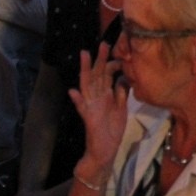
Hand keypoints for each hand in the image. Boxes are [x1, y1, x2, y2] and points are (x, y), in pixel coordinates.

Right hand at [66, 44, 127, 173]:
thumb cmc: (112, 130)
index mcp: (105, 95)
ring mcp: (91, 107)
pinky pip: (82, 108)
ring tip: (84, 55)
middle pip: (97, 75)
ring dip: (86, 70)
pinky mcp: (88, 118)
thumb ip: (121, 94)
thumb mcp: (121, 110)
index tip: (118, 52)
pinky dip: (77, 100)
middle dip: (100, 59)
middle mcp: (96, 98)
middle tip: (104, 43)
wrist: (105, 152)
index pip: (106, 75)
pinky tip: (73, 91)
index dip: (110, 63)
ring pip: (88, 85)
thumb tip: (123, 78)